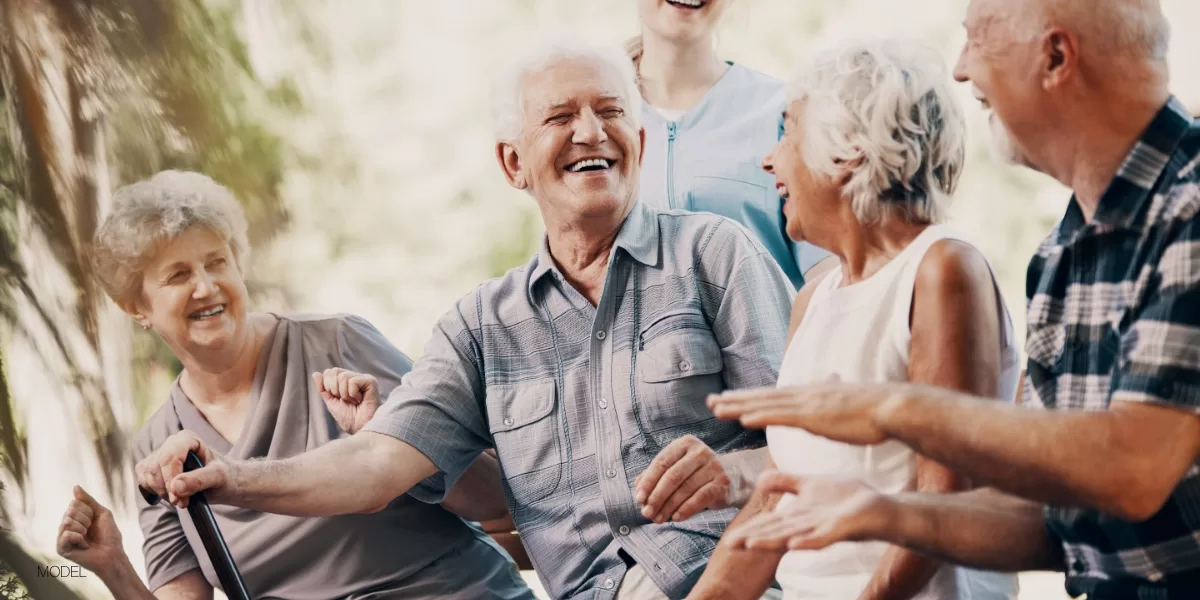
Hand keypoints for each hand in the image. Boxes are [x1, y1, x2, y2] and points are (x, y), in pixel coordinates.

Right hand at [56, 486, 125, 576]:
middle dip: (86, 519)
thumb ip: (88, 501)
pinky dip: (79, 538)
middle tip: (91, 530)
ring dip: (83, 528)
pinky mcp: (61, 548)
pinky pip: (66, 534)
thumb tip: (75, 487)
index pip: (74, 502)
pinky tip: (83, 545)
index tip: (94, 520)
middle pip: (70, 511)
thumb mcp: (101, 513)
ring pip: (67, 521)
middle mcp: (66, 526)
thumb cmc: (109, 535)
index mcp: (75, 517)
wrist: (112, 554)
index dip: (89, 510)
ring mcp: (62, 537)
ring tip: (87, 537)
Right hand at [135, 430, 228, 508]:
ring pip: (147, 475)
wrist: (224, 483)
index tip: (180, 499)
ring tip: (182, 498)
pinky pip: (143, 480)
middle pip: (155, 467)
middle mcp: (171, 443)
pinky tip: (171, 494)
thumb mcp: (218, 477)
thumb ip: (199, 480)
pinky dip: (154, 492)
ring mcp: (160, 455)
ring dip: (162, 492)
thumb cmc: (224, 476)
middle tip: (184, 502)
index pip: (169, 458)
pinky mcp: (152, 468)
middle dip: (167, 489)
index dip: (171, 480)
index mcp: (187, 439)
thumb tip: (175, 487)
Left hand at [313, 368, 380, 434]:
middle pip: (334, 371)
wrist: (360, 428)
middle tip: (345, 400)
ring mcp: (364, 378)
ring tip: (354, 401)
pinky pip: (353, 381)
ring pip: (343, 376)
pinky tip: (360, 400)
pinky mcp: (371, 381)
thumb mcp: (331, 402)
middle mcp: (355, 376)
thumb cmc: (349, 418)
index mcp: (346, 380)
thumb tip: (315, 373)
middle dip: (335, 389)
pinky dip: (353, 394)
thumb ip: (323, 388)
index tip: (337, 398)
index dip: (327, 386)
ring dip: (344, 394)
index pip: (329, 372)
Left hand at [634, 435, 733, 522]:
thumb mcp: (676, 469)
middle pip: (673, 476)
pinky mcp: (722, 482)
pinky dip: (686, 509)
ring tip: (658, 519)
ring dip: (669, 507)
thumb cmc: (696, 473)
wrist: (733, 475)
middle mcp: (700, 451)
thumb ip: (655, 476)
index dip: (648, 482)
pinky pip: (700, 498)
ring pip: (685, 489)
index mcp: (685, 443)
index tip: (639, 499)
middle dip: (657, 497)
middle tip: (647, 513)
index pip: (661, 462)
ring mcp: (714, 466)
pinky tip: (676, 518)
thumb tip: (638, 489)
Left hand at [707, 382, 905, 445]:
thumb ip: (835, 390)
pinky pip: (781, 417)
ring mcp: (807, 404)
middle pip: (762, 397)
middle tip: (709, 402)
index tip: (729, 399)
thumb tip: (833, 378)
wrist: (890, 406)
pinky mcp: (813, 416)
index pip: (774, 395)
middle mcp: (803, 395)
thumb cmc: (873, 409)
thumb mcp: (847, 397)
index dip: (750, 397)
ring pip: (765, 405)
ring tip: (716, 410)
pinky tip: (743, 419)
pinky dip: (760, 416)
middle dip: (734, 400)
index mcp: (810, 394)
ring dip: (739, 407)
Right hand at [726, 471, 893, 551]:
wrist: (880, 506)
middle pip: (776, 533)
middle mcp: (807, 526)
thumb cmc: (848, 499)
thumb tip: (760, 479)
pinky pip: (822, 537)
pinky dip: (807, 541)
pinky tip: (794, 545)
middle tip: (731, 545)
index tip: (728, 539)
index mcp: (799, 516)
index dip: (749, 529)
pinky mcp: (840, 530)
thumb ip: (785, 483)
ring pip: (793, 536)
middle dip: (754, 539)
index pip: (769, 523)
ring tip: (752, 545)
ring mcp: (823, 529)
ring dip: (773, 542)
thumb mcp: (809, 485)